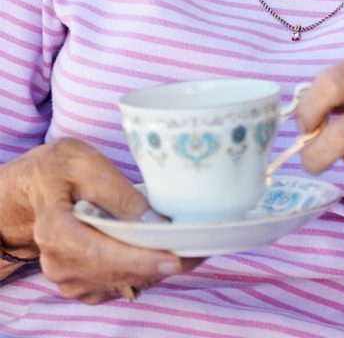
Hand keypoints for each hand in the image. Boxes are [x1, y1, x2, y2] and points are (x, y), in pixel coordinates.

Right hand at [1, 138, 199, 302]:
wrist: (35, 185)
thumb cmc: (61, 168)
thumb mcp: (88, 165)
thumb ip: (119, 195)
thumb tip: (154, 221)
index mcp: (56, 230)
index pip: (103, 255)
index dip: (141, 260)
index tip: (175, 259)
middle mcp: (58, 262)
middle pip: (117, 273)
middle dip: (160, 264)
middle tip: (201, 249)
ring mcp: (67, 277)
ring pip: (121, 282)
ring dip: (155, 269)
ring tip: (190, 250)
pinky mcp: (79, 281)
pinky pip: (117, 284)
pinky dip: (143, 272)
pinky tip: (163, 254)